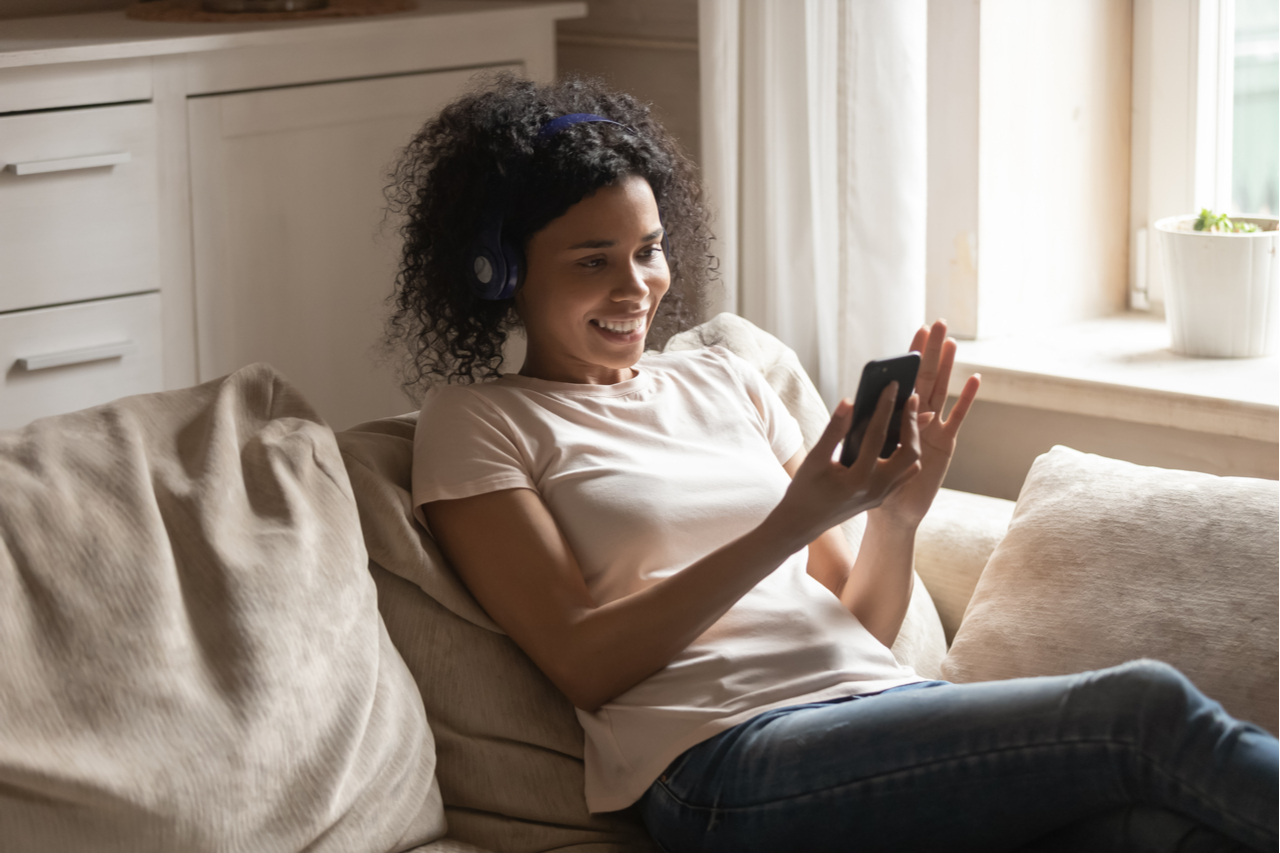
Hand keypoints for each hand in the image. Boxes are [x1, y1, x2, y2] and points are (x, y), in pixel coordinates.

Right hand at [772, 382, 921, 545]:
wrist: (801, 524)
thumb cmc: (803, 490)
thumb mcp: (814, 459)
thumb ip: (834, 430)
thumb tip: (849, 401)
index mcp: (858, 480)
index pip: (877, 436)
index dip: (885, 407)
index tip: (892, 385)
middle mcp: (876, 489)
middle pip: (909, 453)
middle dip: (913, 423)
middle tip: (913, 398)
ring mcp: (882, 496)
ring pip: (912, 465)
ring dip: (913, 439)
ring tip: (910, 414)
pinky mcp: (882, 497)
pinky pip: (904, 474)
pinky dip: (907, 454)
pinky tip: (901, 437)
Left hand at [872, 319, 979, 529]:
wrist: (890, 511)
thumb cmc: (874, 478)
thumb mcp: (862, 446)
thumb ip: (868, 424)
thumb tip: (864, 399)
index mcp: (896, 414)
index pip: (904, 378)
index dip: (911, 356)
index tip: (916, 331)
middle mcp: (916, 417)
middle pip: (925, 378)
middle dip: (931, 351)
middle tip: (938, 323)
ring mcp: (933, 428)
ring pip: (941, 391)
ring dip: (947, 367)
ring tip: (952, 341)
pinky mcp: (945, 443)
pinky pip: (956, 417)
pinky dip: (966, 398)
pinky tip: (974, 378)